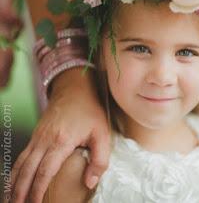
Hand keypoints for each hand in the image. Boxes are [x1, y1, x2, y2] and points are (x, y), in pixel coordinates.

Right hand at [8, 68, 109, 202]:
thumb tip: (89, 182)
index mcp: (62, 140)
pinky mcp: (37, 133)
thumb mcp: (103, 133)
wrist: (76, 89)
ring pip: (21, 163)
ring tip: (12, 199)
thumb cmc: (90, 110)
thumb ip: (100, 159)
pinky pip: (23, 154)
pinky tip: (16, 179)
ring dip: (15, 182)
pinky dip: (16, 170)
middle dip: (20, 191)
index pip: (45, 171)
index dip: (38, 190)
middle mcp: (45, 139)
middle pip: (27, 170)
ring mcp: (38, 135)